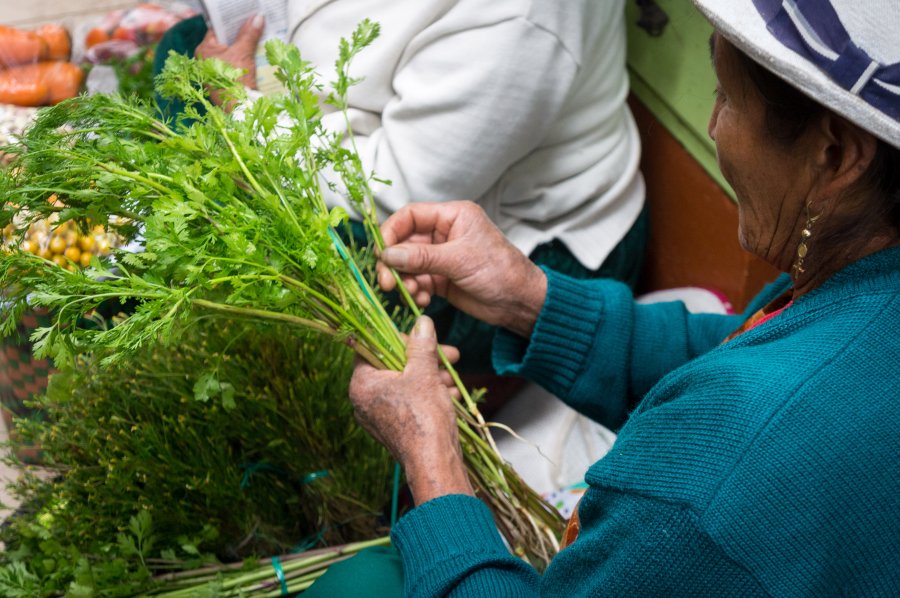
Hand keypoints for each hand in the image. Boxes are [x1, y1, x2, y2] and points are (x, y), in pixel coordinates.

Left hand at [196, 14, 263, 99]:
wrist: (240, 110)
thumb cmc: (235, 81)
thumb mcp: (244, 54)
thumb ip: (249, 34)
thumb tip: (257, 17)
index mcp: (204, 50)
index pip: (216, 28)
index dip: (229, 21)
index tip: (242, 14)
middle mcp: (205, 59)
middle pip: (224, 40)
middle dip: (238, 33)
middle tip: (252, 22)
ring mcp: (214, 70)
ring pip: (230, 52)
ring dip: (242, 45)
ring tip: (256, 34)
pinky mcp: (224, 80)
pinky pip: (233, 63)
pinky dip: (243, 57)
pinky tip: (255, 52)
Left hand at [349, 316, 472, 503]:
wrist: (434, 463)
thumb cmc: (423, 417)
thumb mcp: (424, 372)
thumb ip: (421, 345)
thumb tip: (422, 322)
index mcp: (361, 384)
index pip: (372, 347)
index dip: (397, 339)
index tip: (419, 337)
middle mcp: (364, 401)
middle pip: (393, 366)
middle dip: (423, 359)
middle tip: (447, 354)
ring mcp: (379, 416)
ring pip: (405, 384)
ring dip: (430, 376)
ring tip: (452, 377)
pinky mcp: (395, 428)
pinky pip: (409, 402)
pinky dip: (429, 394)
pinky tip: (450, 393)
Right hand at [378, 201, 546, 336]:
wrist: (519, 303)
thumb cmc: (500, 271)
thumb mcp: (459, 260)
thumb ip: (422, 257)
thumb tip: (388, 255)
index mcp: (452, 216)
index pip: (410, 216)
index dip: (391, 232)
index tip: (381, 253)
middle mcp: (444, 233)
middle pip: (404, 243)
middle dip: (393, 263)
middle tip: (387, 283)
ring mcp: (441, 257)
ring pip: (407, 265)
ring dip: (403, 281)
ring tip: (411, 294)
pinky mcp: (441, 278)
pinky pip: (416, 281)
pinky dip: (413, 291)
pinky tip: (422, 300)